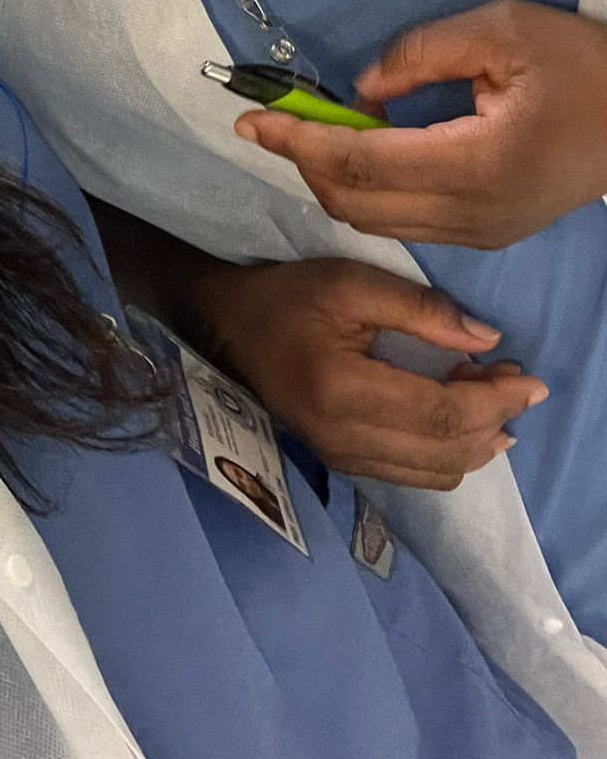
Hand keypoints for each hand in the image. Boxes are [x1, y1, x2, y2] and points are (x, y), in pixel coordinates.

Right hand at [190, 256, 546, 490]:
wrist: (228, 328)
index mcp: (343, 390)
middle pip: (447, 451)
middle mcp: (343, 438)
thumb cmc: (287, 297)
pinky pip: (416, 475)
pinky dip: (449, 451)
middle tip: (515, 381)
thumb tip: (488, 342)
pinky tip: (456, 415)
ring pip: (437, 472)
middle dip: (495, 419)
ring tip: (486, 394)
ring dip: (476, 440)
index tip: (529, 378)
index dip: (496, 400)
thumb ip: (421, 310)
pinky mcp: (343, 463)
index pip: (442, 413)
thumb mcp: (351, 283)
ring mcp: (342, 458)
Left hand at [235, 1, 606, 247]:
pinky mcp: (485, 236)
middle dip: (303, 162)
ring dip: (331, 178)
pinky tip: (360, 151)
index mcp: (476, 164)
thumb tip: (359, 90)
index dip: (298, 141)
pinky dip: (365, 191)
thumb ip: (422, 54)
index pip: (360, 162)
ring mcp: (479, 233)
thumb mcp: (504, 31)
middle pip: (354, 202)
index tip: (251, 119)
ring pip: (373, 222)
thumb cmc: (582, 66)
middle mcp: (471, 213)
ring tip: (313, 130)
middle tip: (273, 121)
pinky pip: (401, 223)